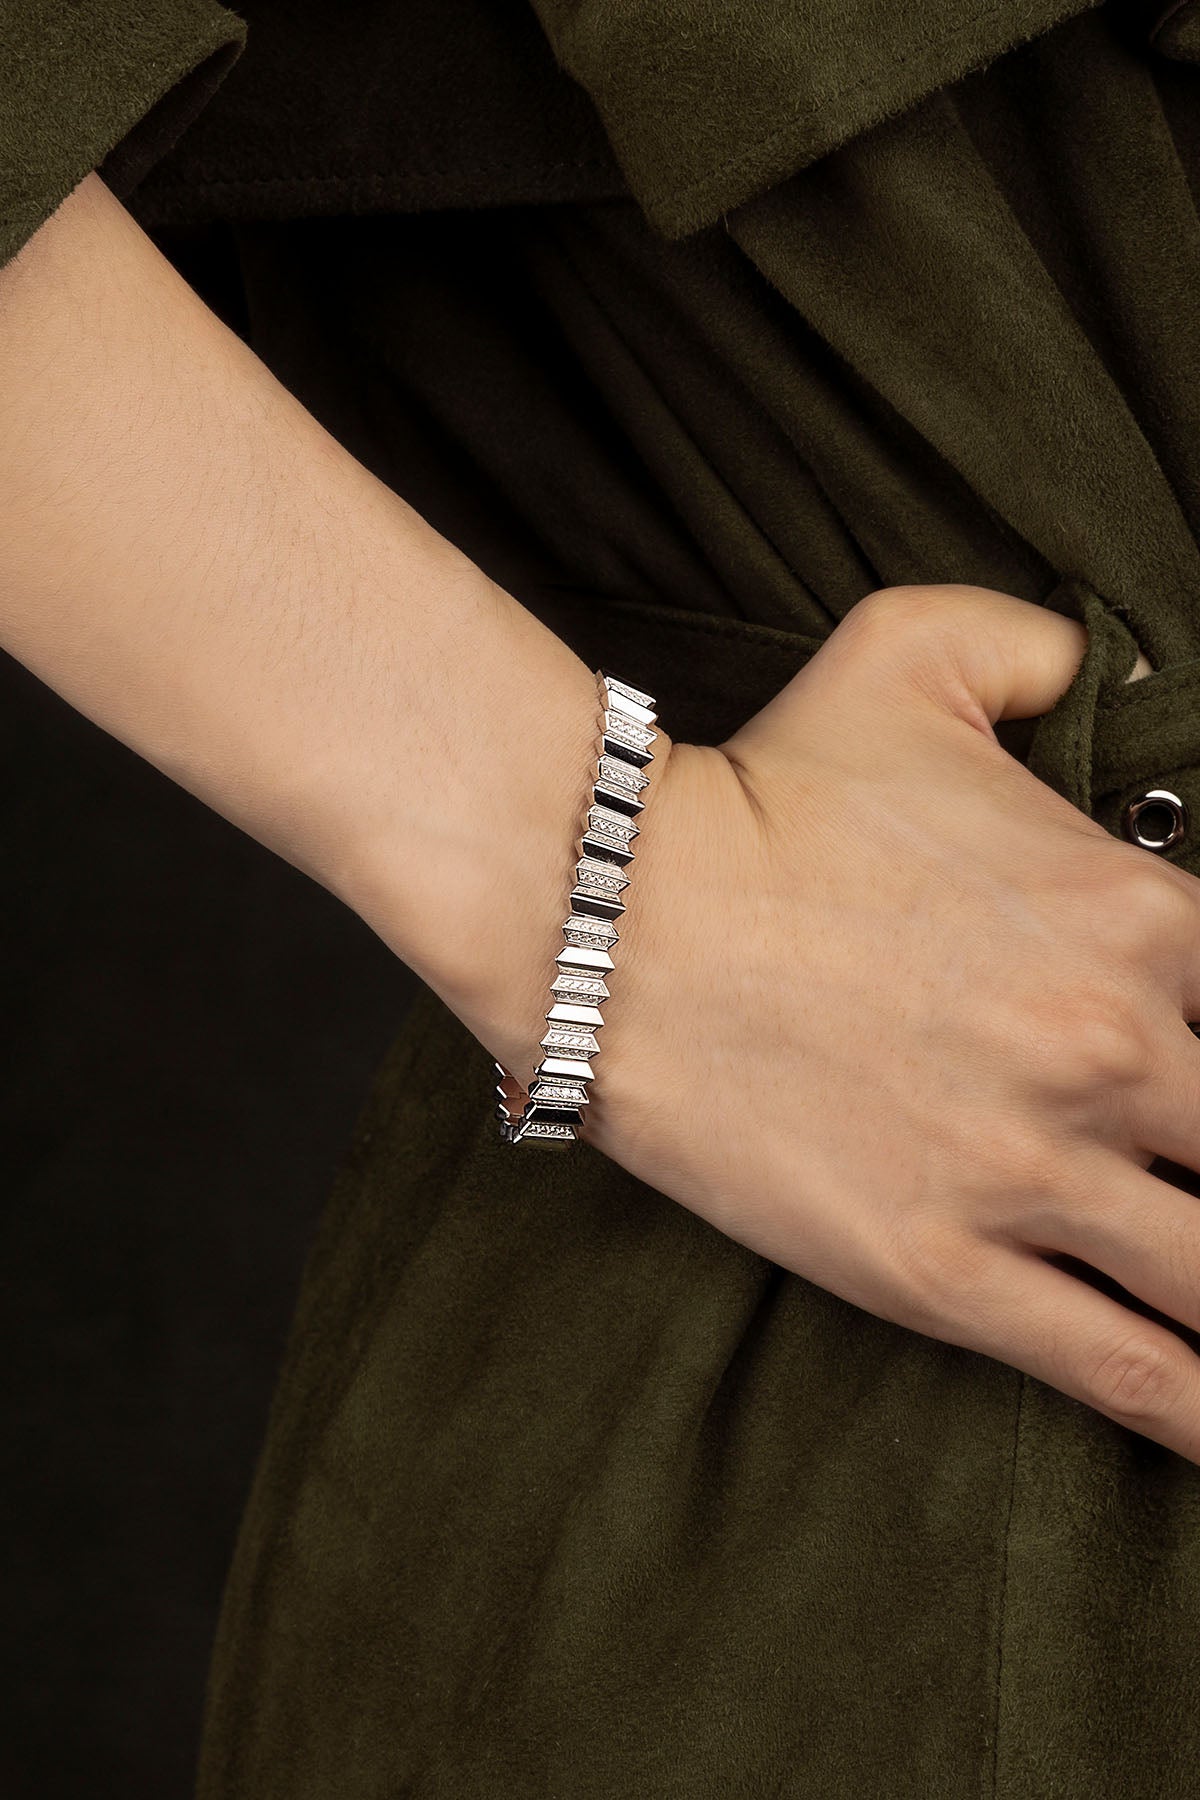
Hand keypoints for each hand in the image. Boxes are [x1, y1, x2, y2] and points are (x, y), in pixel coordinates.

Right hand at [581, 583, 1199, 1462]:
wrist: (616, 913)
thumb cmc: (763, 792)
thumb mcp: (909, 654)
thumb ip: (1036, 648)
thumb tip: (1097, 666)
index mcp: (1137, 916)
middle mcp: (1114, 1051)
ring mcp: (1035, 1172)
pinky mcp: (945, 1271)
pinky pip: (1124, 1369)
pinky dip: (1195, 1411)